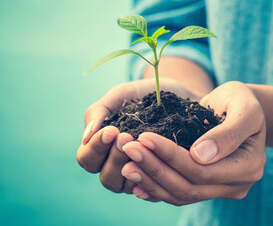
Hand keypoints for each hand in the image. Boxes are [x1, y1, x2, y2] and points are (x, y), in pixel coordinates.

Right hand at [76, 78, 200, 192]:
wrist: (177, 95)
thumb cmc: (143, 96)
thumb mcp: (119, 96)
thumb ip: (99, 112)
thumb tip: (85, 137)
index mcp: (102, 149)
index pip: (87, 159)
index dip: (95, 148)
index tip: (112, 130)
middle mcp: (118, 166)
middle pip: (106, 178)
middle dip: (115, 158)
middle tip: (126, 137)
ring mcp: (138, 175)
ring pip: (126, 186)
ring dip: (131, 167)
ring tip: (141, 145)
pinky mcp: (159, 178)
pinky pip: (152, 188)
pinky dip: (152, 176)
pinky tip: (158, 161)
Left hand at [120, 81, 265, 204]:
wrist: (239, 108)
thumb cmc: (243, 102)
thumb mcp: (244, 109)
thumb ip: (228, 133)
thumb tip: (200, 156)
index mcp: (248, 168)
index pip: (202, 170)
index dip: (171, 156)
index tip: (145, 137)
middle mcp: (235, 185)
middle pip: (188, 186)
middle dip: (155, 168)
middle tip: (128, 149)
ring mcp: (219, 189)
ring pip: (181, 194)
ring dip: (151, 180)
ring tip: (125, 165)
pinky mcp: (205, 186)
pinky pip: (179, 194)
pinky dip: (156, 189)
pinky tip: (136, 181)